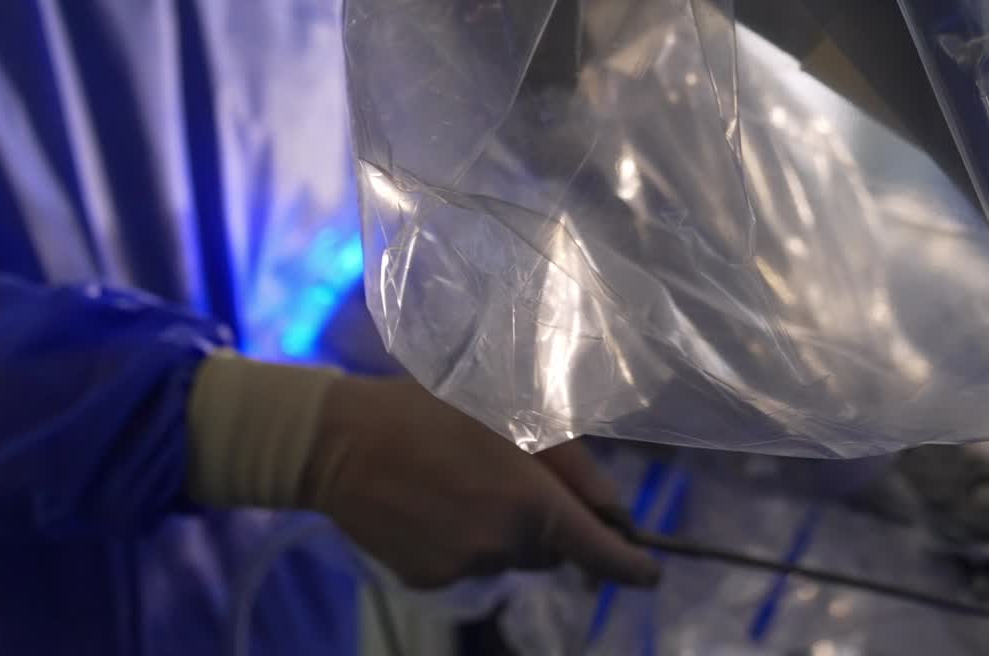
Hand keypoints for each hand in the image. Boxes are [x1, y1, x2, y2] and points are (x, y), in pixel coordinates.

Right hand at [300, 377, 659, 591]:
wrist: (339, 442)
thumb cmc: (426, 407)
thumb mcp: (503, 410)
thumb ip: (566, 460)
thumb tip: (610, 507)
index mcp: (531, 504)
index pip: (600, 552)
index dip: (630, 563)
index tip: (650, 570)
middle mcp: (505, 548)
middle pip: (550, 547)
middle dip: (546, 518)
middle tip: (510, 469)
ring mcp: (464, 570)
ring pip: (505, 554)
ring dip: (501, 526)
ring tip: (456, 475)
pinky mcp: (429, 581)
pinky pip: (465, 562)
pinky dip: (461, 538)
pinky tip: (430, 500)